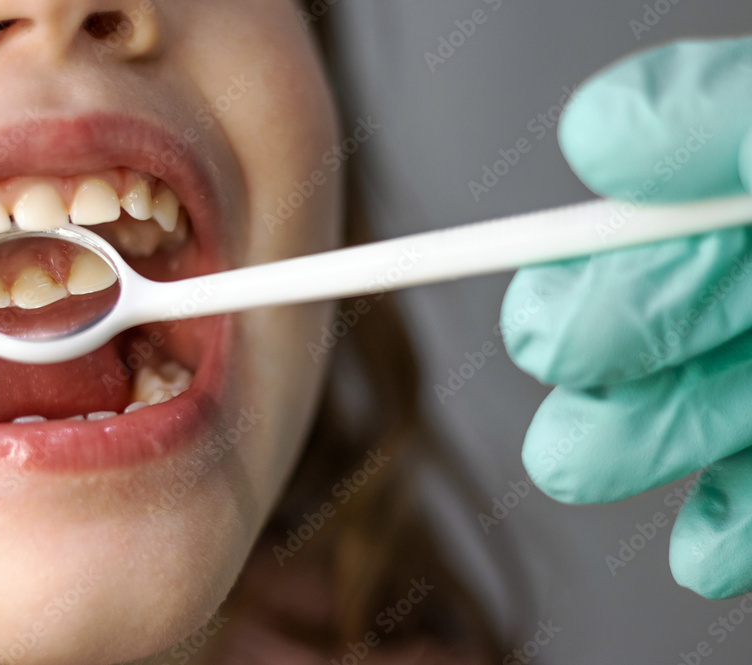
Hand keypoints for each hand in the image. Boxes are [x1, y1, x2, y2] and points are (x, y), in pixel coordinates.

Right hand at [501, 36, 751, 598]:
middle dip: (622, 359)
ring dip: (663, 447)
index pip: (695, 201)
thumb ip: (739, 128)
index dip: (610, 256)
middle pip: (707, 309)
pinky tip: (703, 545)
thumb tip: (607, 137)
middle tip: (565, 395)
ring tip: (584, 466)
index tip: (537, 303)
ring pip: (740, 403)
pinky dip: (745, 522)